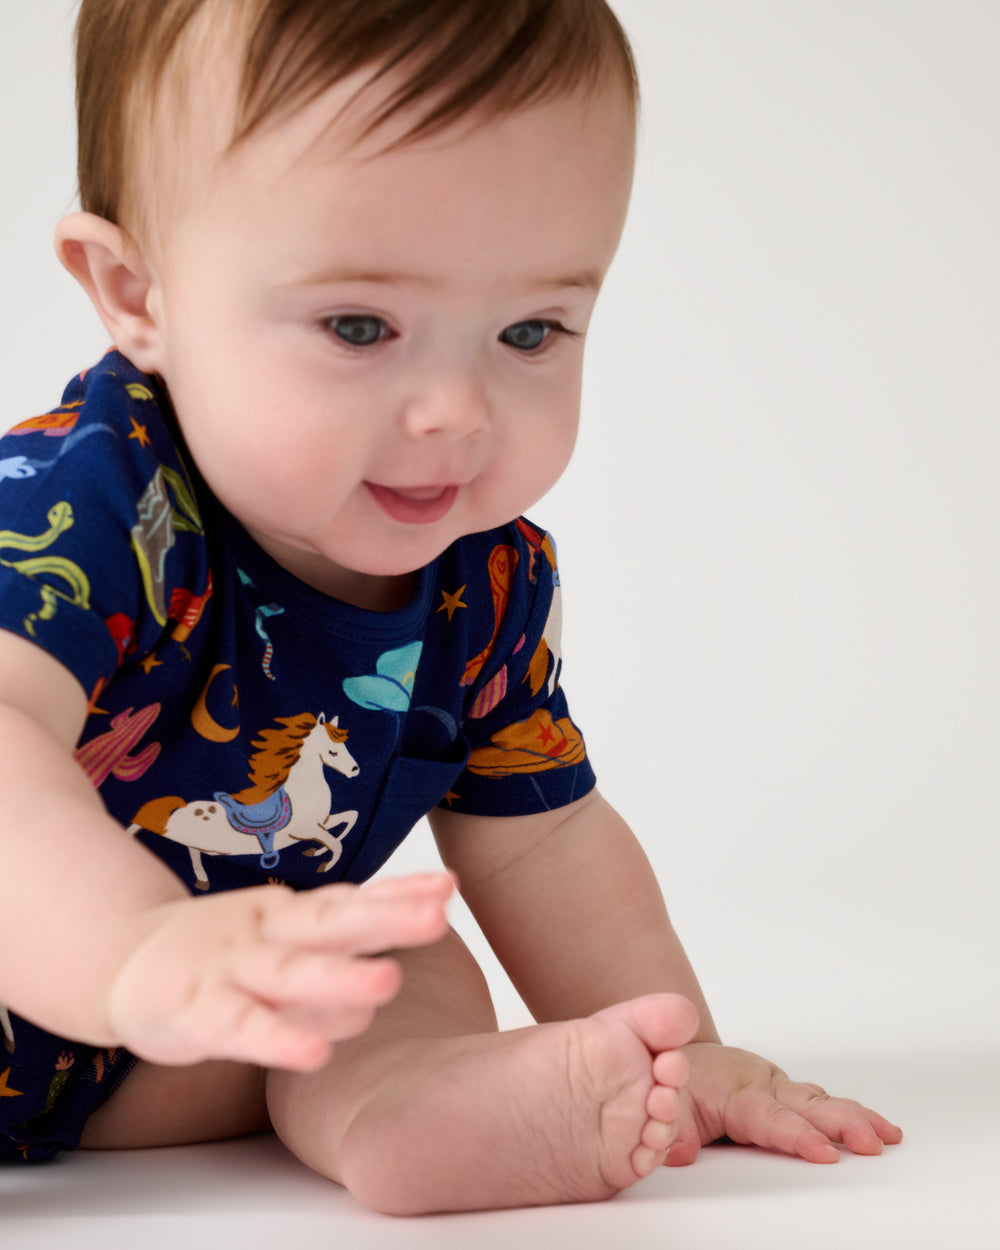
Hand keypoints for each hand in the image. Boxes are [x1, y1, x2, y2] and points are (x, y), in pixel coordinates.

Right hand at [107, 873, 453, 1071]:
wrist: (122, 958)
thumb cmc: (223, 954)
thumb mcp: (280, 942)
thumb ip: (334, 953)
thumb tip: (397, 969)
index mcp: (290, 914)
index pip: (350, 900)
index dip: (397, 894)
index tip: (448, 886)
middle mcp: (266, 933)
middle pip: (330, 923)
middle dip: (385, 920)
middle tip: (436, 916)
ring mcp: (231, 969)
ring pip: (289, 973)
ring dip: (337, 978)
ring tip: (388, 983)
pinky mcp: (196, 1011)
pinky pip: (241, 1029)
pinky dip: (276, 1039)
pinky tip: (314, 1055)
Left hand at [665, 1042, 902, 1165]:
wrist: (668, 1050)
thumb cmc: (667, 1079)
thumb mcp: (659, 1103)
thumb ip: (671, 1129)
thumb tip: (679, 1153)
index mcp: (733, 1090)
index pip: (770, 1118)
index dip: (797, 1136)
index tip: (824, 1153)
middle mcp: (761, 1083)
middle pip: (807, 1105)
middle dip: (842, 1124)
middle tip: (873, 1143)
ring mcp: (776, 1085)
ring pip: (820, 1100)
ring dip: (855, 1118)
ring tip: (888, 1136)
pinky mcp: (784, 1091)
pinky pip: (820, 1101)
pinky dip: (849, 1113)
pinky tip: (877, 1128)